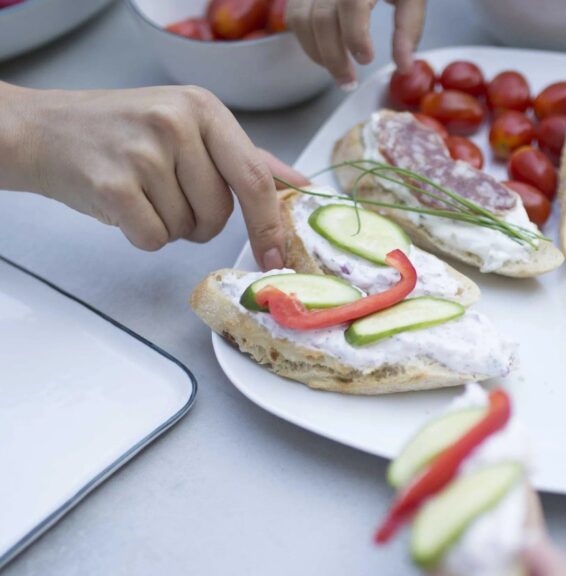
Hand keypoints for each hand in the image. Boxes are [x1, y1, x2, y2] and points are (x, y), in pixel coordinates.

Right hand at [0, 82, 307, 268]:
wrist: (45, 132)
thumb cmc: (124, 135)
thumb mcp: (190, 130)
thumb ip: (247, 160)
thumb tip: (302, 186)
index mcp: (204, 109)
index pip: (255, 179)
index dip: (269, 226)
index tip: (277, 258)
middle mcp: (176, 123)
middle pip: (220, 213)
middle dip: (200, 221)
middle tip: (167, 193)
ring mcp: (143, 151)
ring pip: (186, 229)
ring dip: (168, 226)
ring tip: (141, 192)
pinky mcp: (113, 184)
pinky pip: (153, 238)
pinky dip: (141, 235)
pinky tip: (123, 205)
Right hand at [286, 0, 425, 86]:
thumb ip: (409, 28)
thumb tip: (404, 68)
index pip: (350, 4)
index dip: (355, 34)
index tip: (366, 59)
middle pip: (322, 19)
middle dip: (334, 58)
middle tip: (349, 82)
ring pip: (301, 19)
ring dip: (318, 53)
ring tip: (338, 71)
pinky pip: (293, 15)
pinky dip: (307, 40)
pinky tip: (326, 53)